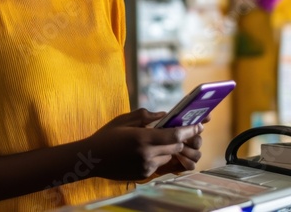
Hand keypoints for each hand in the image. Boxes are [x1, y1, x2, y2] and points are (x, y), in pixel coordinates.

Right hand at [86, 109, 202, 180]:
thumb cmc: (106, 135)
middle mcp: (147, 155)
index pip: (174, 136)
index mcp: (142, 138)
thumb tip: (164, 115)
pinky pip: (160, 164)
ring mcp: (146, 167)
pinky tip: (145, 150)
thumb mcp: (123, 120)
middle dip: (180, 138)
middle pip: (176, 147)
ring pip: (169, 156)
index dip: (189, 131)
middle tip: (180, 129)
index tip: (199, 125)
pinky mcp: (144, 175)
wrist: (92, 159)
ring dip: (168, 148)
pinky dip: (159, 156)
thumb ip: (145, 116)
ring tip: (155, 139)